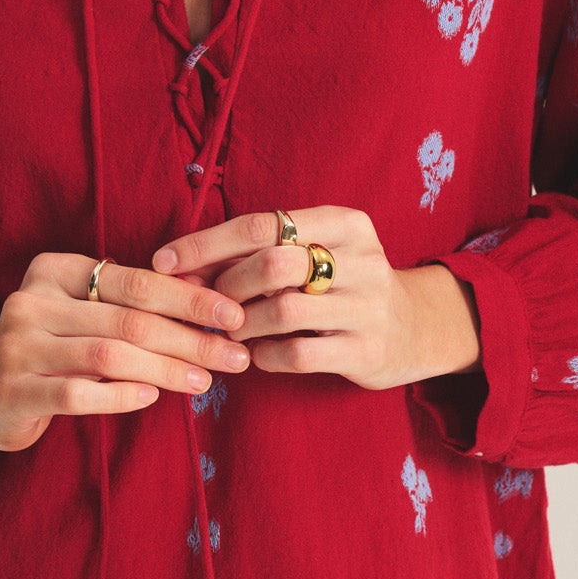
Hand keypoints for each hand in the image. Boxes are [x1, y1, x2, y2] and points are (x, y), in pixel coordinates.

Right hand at [0, 251, 251, 455]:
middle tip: (234, 356)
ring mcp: (18, 345)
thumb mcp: (84, 314)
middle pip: (129, 319)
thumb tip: (214, 308)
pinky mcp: (12, 389)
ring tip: (204, 381)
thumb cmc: (54, 349)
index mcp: (56, 270)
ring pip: (109, 356)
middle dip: (189, 339)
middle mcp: (32, 300)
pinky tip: (152, 398)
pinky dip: (121, 396)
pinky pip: (79, 393)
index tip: (234, 315)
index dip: (190, 298)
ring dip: (165, 370)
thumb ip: (131, 305)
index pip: (136, 281)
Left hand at [149, 208, 481, 391]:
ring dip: (242, 324)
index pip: (263, 223)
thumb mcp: (315, 252)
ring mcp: (369, 306)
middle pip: (272, 263)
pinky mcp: (368, 350)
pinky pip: (298, 354)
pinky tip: (260, 354)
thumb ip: (257, 252)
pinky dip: (265, 355)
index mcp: (345, 222)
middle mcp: (362, 259)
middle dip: (226, 285)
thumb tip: (178, 264)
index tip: (164, 261)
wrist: (413, 328)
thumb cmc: (340, 284)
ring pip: (282, 311)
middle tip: (208, 303)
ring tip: (231, 330)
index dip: (206, 243)